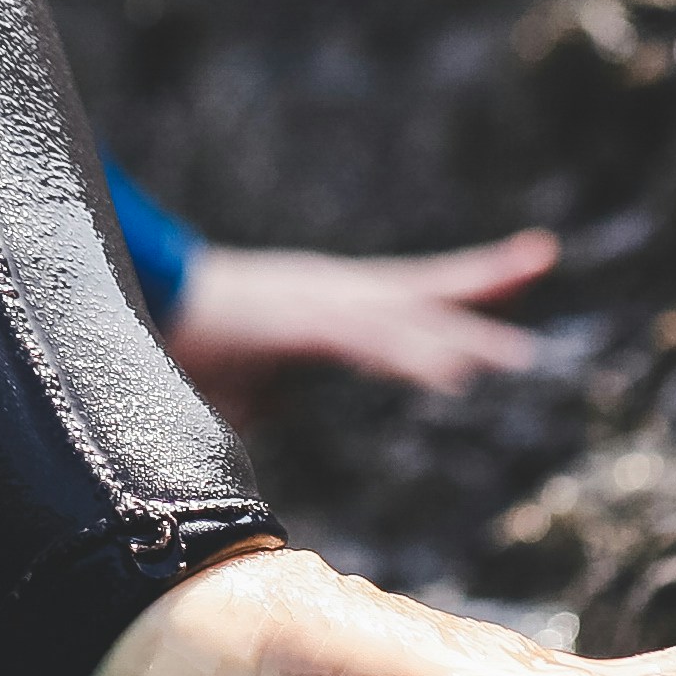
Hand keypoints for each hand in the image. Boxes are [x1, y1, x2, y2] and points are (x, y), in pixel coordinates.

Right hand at [162, 228, 559, 399]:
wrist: (133, 315)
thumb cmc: (182, 348)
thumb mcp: (238, 385)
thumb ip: (264, 401)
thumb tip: (266, 421)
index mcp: (325, 305)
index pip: (409, 293)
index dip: (464, 285)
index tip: (521, 269)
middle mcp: (330, 293)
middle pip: (420, 287)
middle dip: (486, 278)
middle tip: (542, 254)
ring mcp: (315, 303)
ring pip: (402, 317)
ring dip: (461, 338)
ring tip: (518, 357)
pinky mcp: (295, 321)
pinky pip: (363, 342)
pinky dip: (409, 358)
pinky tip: (453, 377)